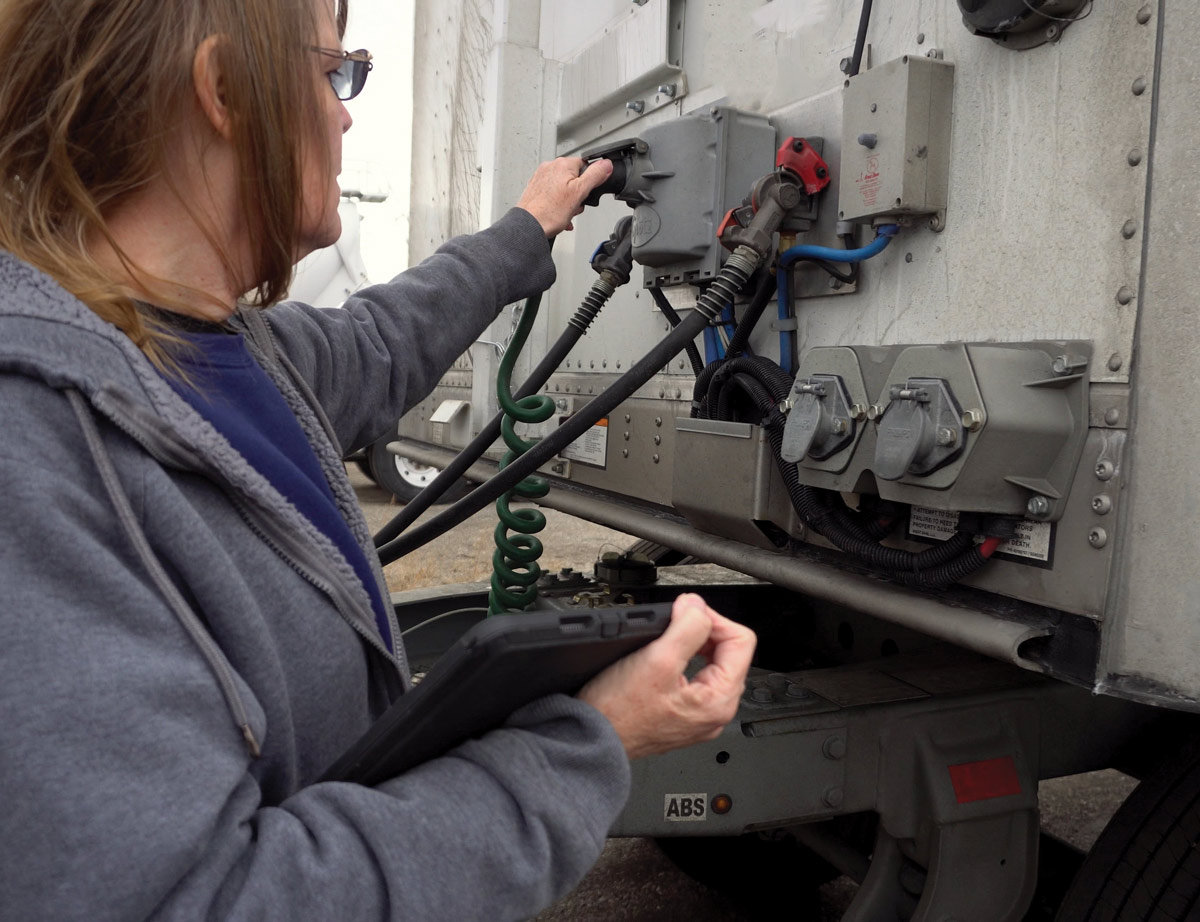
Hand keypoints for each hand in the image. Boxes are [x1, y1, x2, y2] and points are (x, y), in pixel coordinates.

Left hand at [516, 157, 613, 236]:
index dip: (589, 182)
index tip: (585, 194)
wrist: (529, 226)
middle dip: (578, 195)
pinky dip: (558, 205)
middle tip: (574, 206)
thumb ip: (595, 175)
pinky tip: (558, 215)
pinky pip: (553, 195)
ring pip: (564, 188)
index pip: (586, 166)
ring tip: (564, 213)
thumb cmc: (550, 212)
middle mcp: (550, 167)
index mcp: (563, 164)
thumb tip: (606, 164)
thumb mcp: (580, 192)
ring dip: (569, 202)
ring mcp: (541, 177)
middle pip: (575, 178)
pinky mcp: (536, 188)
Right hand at [578, 594, 756, 759]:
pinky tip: (663, 659)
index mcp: (720, 700)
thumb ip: (687, 627)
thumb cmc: (619, 711)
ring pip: (711, 665)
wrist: (593, 736)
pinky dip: (682, 662)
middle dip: (703, 631)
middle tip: (675, 623)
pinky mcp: (683, 715)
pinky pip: (695, 680)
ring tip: (667, 640)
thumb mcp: (657, 658)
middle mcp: (716, 712)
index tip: (688, 613)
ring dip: (692, 645)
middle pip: (729, 653)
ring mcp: (699, 716)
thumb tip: (698, 606)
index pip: (741, 641)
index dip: (714, 619)